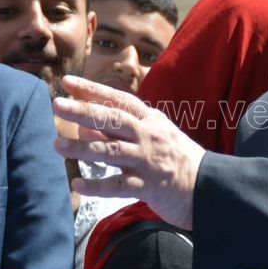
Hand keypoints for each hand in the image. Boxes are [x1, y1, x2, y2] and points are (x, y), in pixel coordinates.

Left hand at [52, 76, 204, 229]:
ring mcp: (148, 161)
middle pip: (112, 120)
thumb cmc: (178, 160)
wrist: (210, 187)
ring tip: (57, 145)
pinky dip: (97, 186)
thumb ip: (120, 131)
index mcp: (150, 121)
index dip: (93, 90)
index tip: (68, 82)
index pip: (118, 99)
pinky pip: (118, 186)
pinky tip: (77, 185)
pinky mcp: (149, 187)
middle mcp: (148, 136)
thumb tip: (86, 123)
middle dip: (83, 111)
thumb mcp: (153, 136)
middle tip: (57, 104)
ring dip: (82, 148)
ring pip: (111, 151)